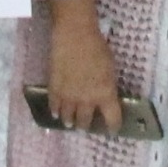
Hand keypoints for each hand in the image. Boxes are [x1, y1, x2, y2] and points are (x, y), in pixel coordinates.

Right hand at [44, 0, 123, 130]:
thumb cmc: (98, 47)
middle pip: (86, 122)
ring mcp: (69, 97)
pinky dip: (55, 111)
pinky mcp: (55, 89)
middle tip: (85, 127)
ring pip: (68, 118)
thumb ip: (107, 86)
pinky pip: (54, 106)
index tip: (112, 130)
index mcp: (106, 95)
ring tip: (69, 123)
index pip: (112, 119)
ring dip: (70, 121)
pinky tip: (56, 113)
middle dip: (86, 126)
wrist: (75, 36)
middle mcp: (87, 101)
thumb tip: (104, 96)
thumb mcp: (110, 69)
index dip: (113, 127)